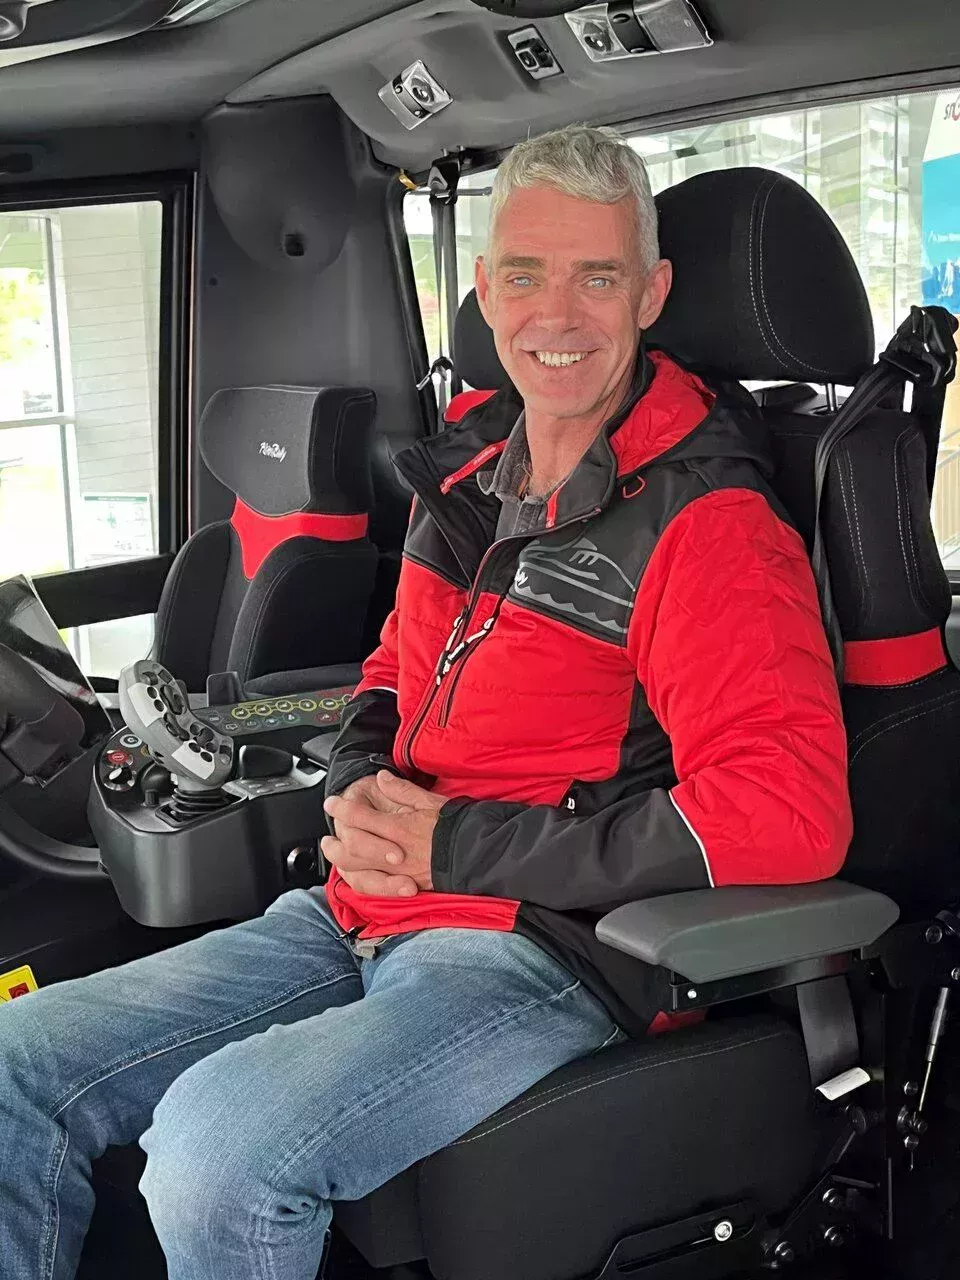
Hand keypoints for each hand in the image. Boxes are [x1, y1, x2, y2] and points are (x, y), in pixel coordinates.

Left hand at [322, 771, 448, 897]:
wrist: (475, 855)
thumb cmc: (454, 827)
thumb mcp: (430, 801)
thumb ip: (402, 790)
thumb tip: (381, 778)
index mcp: (400, 828)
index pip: (361, 817)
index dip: (342, 808)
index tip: (332, 802)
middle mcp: (395, 852)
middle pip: (353, 846)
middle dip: (335, 839)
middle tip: (325, 833)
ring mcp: (398, 873)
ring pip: (358, 869)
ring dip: (340, 859)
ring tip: (332, 851)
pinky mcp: (403, 887)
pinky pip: (373, 887)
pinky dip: (357, 879)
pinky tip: (351, 871)